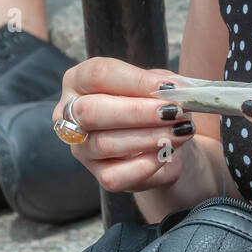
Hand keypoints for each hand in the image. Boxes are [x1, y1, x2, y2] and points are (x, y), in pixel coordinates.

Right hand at [54, 57, 196, 193]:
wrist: (170, 141)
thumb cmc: (155, 105)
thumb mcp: (159, 86)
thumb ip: (162, 85)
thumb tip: (171, 91)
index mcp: (79, 81)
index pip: (98, 75)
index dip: (135, 80)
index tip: (169, 87)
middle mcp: (70, 115)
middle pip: (91, 110)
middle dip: (137, 111)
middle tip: (173, 112)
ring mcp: (82, 148)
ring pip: (104, 144)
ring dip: (149, 137)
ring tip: (180, 131)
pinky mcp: (100, 176)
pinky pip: (117, 175)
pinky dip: (147, 164)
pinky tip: (167, 153)